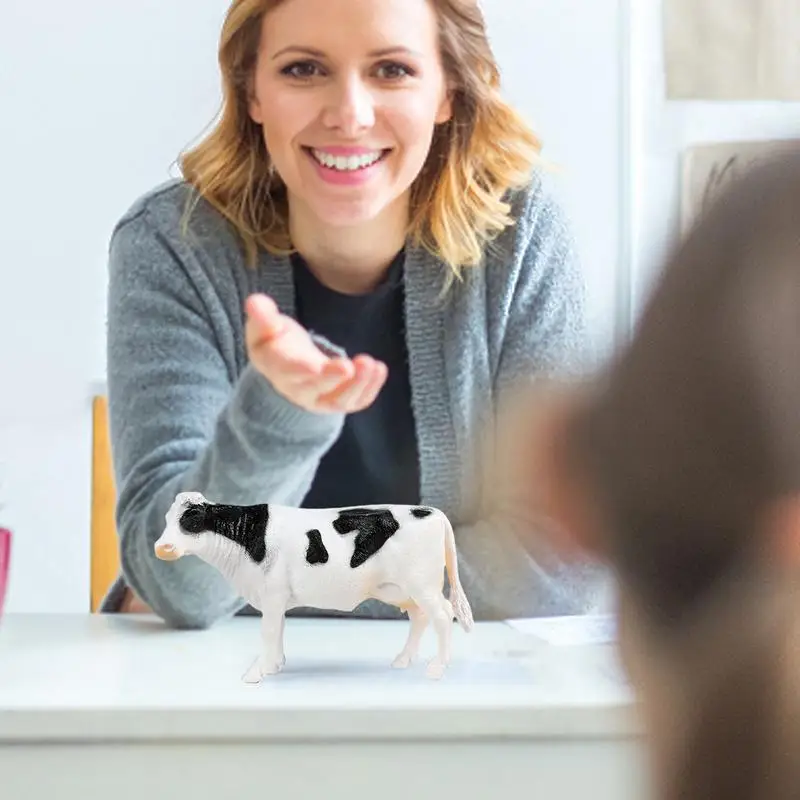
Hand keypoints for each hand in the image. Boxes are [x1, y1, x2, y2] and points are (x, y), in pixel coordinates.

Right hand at [244, 293, 387, 413]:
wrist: (286, 368)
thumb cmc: (275, 342)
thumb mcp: (264, 326)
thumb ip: (262, 316)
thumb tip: (255, 302)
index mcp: (278, 368)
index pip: (287, 371)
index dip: (300, 369)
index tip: (313, 365)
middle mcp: (298, 389)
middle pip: (315, 389)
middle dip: (332, 379)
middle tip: (348, 365)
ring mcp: (320, 398)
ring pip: (339, 400)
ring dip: (358, 384)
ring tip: (372, 364)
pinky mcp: (339, 400)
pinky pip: (355, 401)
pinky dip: (370, 389)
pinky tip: (380, 369)